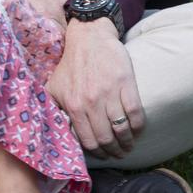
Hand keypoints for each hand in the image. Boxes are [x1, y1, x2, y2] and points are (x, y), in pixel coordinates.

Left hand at [46, 17, 144, 158]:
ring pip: (122, 130)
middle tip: (118, 153)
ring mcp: (110, 93)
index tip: (104, 155)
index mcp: (74, 104)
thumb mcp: (54, 85)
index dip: (98, 153)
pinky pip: (136, 114)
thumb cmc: (72, 63)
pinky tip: (137, 130)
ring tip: (128, 145)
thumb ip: (54, 108)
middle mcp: (91, 101)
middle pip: (106, 139)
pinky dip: (138, 128)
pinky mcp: (126, 84)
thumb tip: (55, 130)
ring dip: (127, 143)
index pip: (88, 141)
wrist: (89, 37)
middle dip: (113, 151)